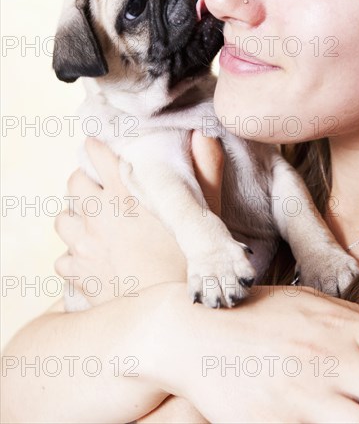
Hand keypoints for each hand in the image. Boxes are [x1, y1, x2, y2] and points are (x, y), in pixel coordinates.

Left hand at [54, 132, 223, 306]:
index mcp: (125, 194)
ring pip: (62, 220)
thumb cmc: (187, 262)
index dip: (96, 148)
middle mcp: (98, 215)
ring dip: (75, 219)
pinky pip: (62, 259)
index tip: (97, 148)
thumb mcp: (203, 214)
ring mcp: (84, 245)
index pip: (98, 154)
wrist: (167, 315)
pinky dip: (73, 258)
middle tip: (99, 190)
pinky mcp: (78, 274)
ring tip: (90, 226)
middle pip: (74, 182)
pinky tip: (89, 262)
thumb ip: (206, 171)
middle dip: (84, 182)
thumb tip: (203, 134)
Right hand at [154, 283, 358, 423]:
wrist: (196, 333)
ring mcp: (306, 398)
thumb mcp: (303, 302)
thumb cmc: (253, 315)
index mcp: (338, 328)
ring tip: (334, 409)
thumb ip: (346, 319)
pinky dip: (319, 423)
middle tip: (356, 393)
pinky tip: (308, 415)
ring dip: (353, 414)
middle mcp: (329, 362)